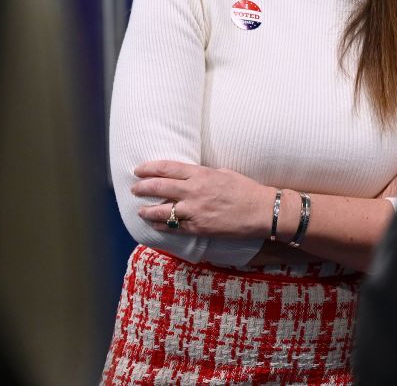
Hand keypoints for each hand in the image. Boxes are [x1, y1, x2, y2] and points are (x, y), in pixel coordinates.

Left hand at [131, 160, 274, 237]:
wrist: (261, 211)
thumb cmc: (246, 190)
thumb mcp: (223, 173)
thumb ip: (204, 175)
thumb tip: (189, 177)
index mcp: (201, 174)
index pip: (168, 168)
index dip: (149, 168)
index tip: (138, 170)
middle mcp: (194, 191)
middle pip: (159, 187)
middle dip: (143, 188)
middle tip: (134, 188)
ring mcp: (195, 211)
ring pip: (162, 211)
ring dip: (147, 211)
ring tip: (140, 210)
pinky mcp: (199, 227)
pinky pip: (174, 228)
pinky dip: (162, 226)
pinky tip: (156, 225)